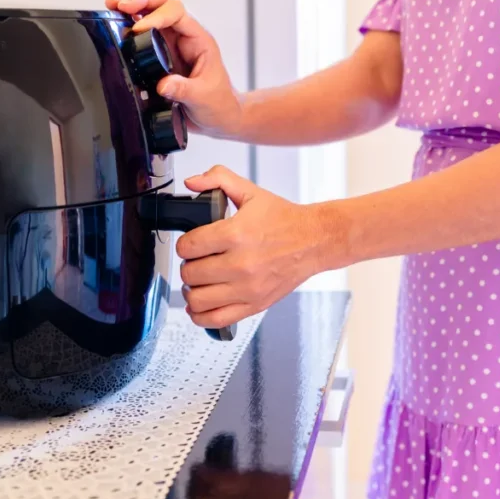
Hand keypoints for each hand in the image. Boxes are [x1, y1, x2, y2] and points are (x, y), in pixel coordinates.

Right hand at [105, 0, 243, 138]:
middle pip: (164, 4)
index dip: (157, 16)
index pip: (178, 14)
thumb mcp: (203, 98)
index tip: (138, 29)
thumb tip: (162, 85)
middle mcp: (185, 36)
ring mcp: (172, 43)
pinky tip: (116, 21)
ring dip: (133, 6)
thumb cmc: (218, 103)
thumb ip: (184, 90)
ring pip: (153, 13)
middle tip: (120, 4)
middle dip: (142, 0)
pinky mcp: (161, 54)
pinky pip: (145, 32)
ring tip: (112, 4)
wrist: (219, 116)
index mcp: (199, 40)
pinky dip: (130, 23)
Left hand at [176, 166, 334, 329]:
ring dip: (191, 290)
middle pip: (190, 273)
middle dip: (188, 266)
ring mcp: (248, 288)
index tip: (191, 243)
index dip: (184, 244)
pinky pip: (216, 319)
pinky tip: (201, 304)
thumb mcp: (250, 192)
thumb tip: (192, 182)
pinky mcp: (254, 304)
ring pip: (198, 299)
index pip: (188, 246)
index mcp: (236, 234)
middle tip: (196, 261)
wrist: (315, 241)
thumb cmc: (284, 220)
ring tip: (198, 281)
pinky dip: (201, 315)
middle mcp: (241, 264)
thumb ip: (218, 179)